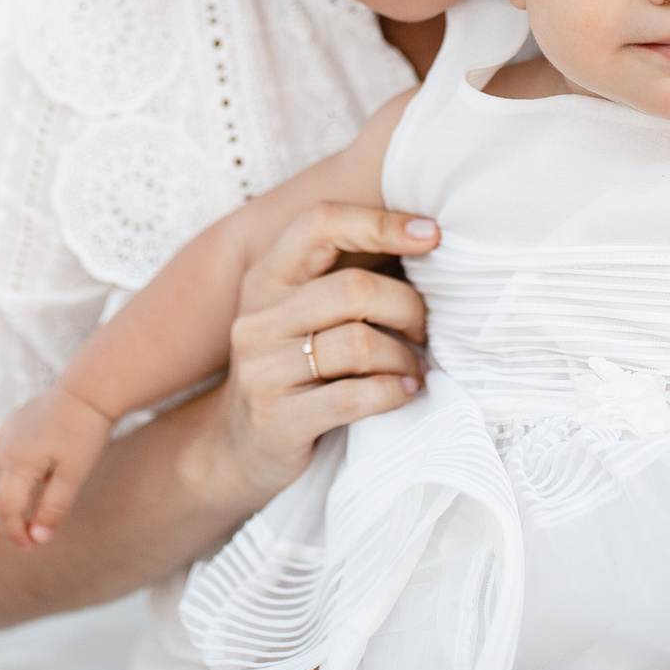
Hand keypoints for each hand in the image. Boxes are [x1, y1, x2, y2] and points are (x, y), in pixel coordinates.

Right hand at [0, 383, 115, 548]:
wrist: (89, 389)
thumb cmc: (85, 432)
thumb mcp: (74, 475)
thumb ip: (54, 508)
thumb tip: (38, 539)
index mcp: (17, 463)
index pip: (6, 510)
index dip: (16, 533)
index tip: (32, 547)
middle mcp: (2, 449)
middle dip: (6, 520)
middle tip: (28, 535)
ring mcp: (3, 434)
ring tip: (19, 512)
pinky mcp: (9, 425)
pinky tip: (13, 482)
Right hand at [203, 202, 435, 509]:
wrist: (236, 447)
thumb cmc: (293, 369)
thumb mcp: (301, 314)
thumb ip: (345, 280)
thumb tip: (428, 240)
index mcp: (267, 279)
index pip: (321, 223)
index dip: (380, 222)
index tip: (433, 235)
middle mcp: (257, 318)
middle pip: (353, 289)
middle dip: (407, 307)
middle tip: (423, 330)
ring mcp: (262, 371)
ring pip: (359, 344)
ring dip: (403, 357)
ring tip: (413, 368)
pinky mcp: (277, 420)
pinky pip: (353, 398)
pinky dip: (392, 392)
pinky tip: (404, 392)